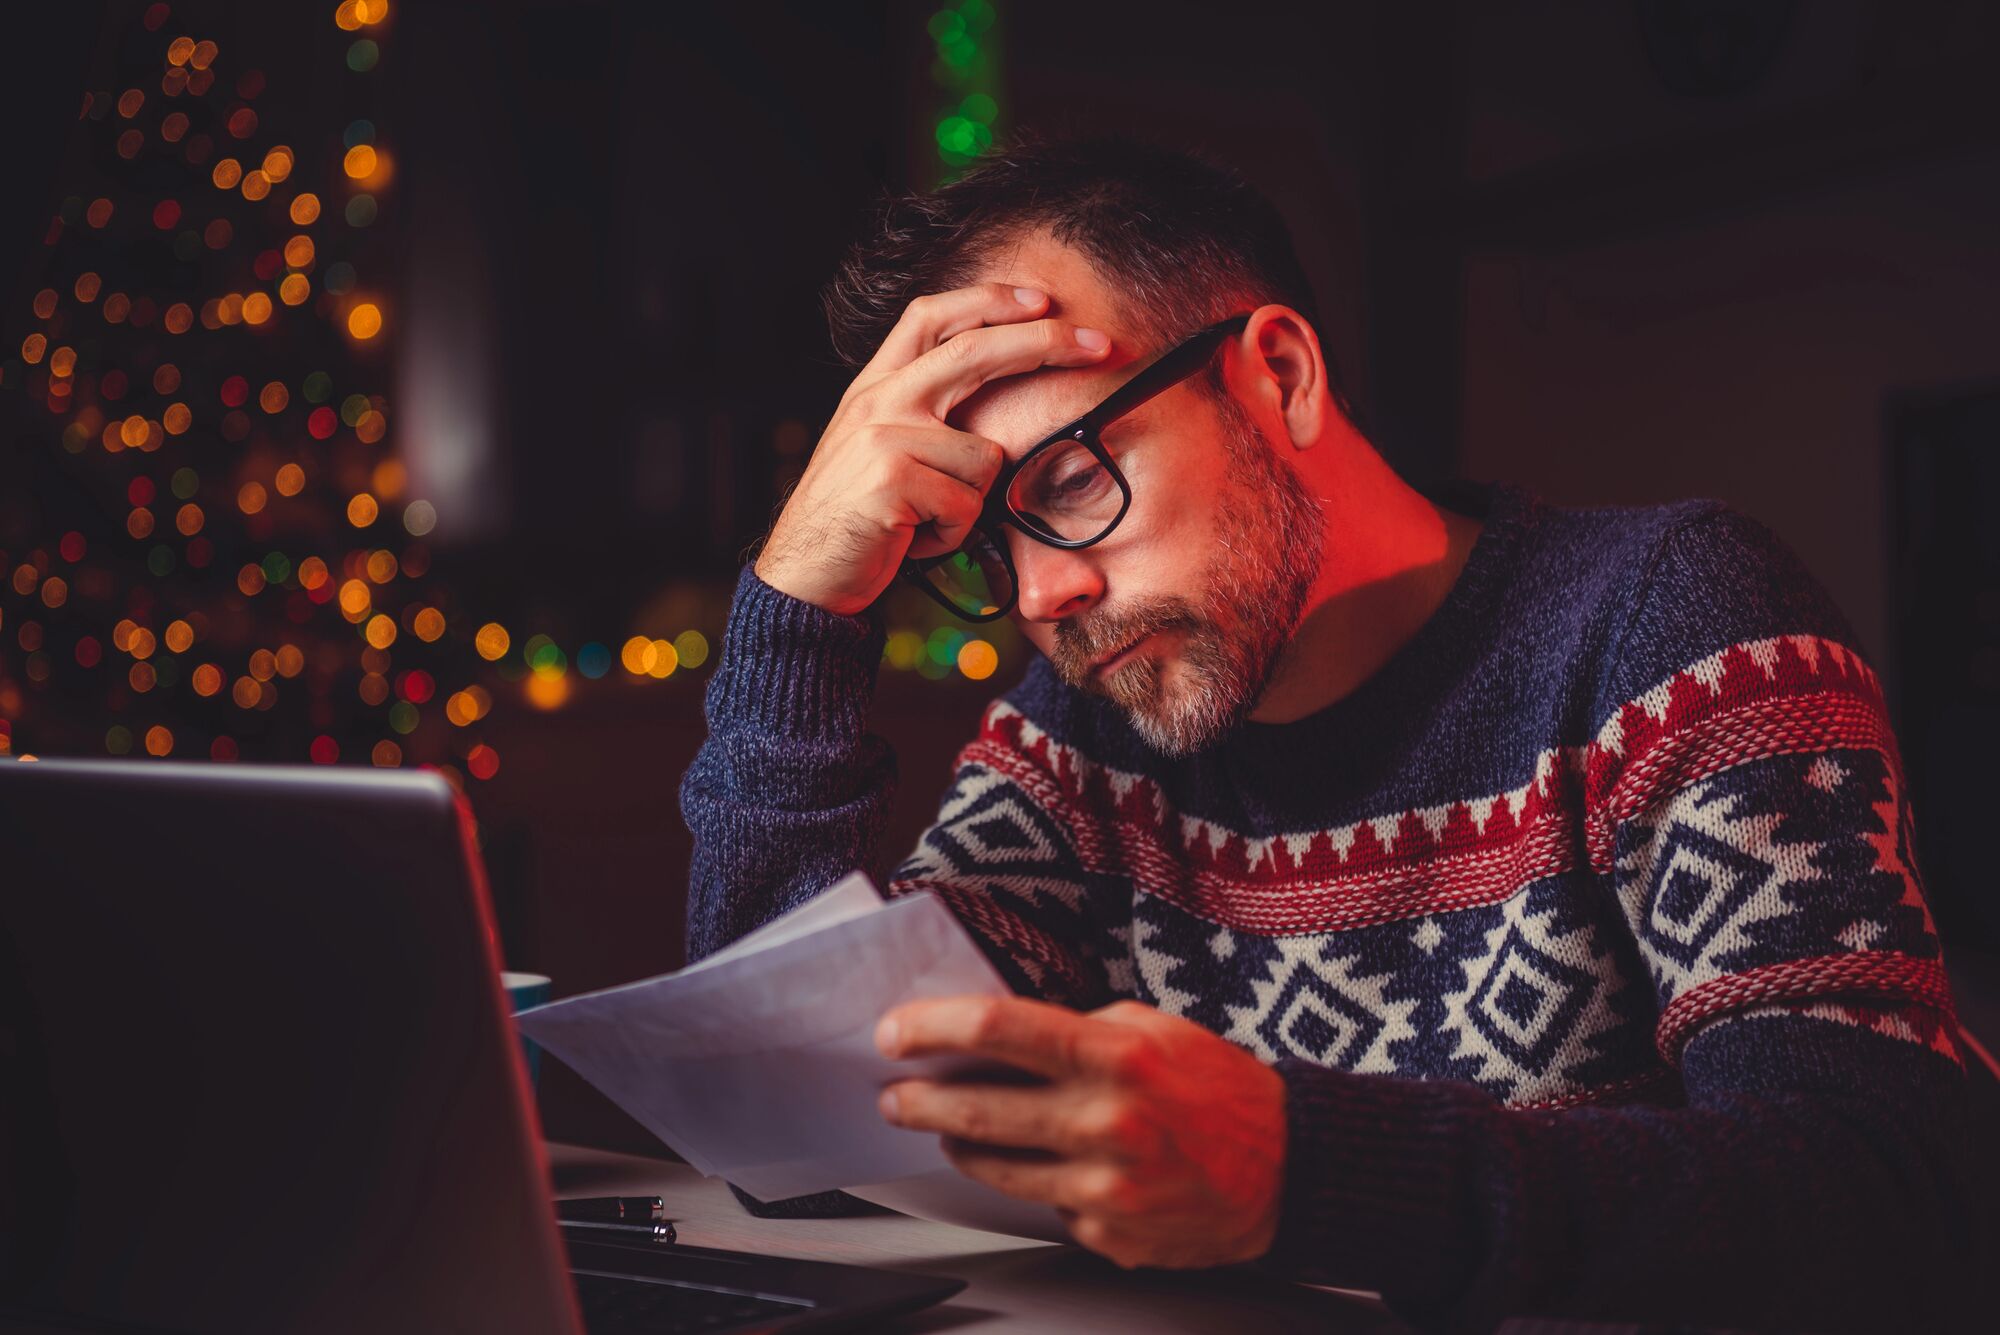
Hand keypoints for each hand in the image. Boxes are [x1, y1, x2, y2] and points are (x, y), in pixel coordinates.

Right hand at [755, 284, 1111, 614]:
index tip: (1042, 299)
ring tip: (923, 521)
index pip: (932, 316)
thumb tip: (995, 396)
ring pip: (985, 457)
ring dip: (969, 503)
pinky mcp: (893, 479)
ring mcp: (883, 436)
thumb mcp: (879, 449)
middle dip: (1047, 343)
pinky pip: (968, 506)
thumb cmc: (857, 521)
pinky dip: (951, 535)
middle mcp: (877, 400)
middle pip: (975, 351)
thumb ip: (922, 414)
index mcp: (874, 386)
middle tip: (1100, 344)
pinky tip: (912, 539)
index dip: (990, 300)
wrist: (800, 578)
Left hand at [874, 995, 1286, 1269]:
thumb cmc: (1218, 1089)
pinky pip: (1046, 1204)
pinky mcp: (1107, 1231)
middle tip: (894, 1094)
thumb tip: (993, 1037)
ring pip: (995, 1166)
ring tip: (952, 1127)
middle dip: (919, 1100)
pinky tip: (1056, 1166)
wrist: (1287, 1169)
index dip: (932, 1027)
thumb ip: (1077, 1029)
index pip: (999, 1029)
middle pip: (976, 1106)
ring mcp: (1104, 1185)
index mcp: (1115, 1055)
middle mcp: (1105, 1121)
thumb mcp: (1152, 1028)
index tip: (894, 1033)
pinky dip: (1040, 1183)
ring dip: (962, 1143)